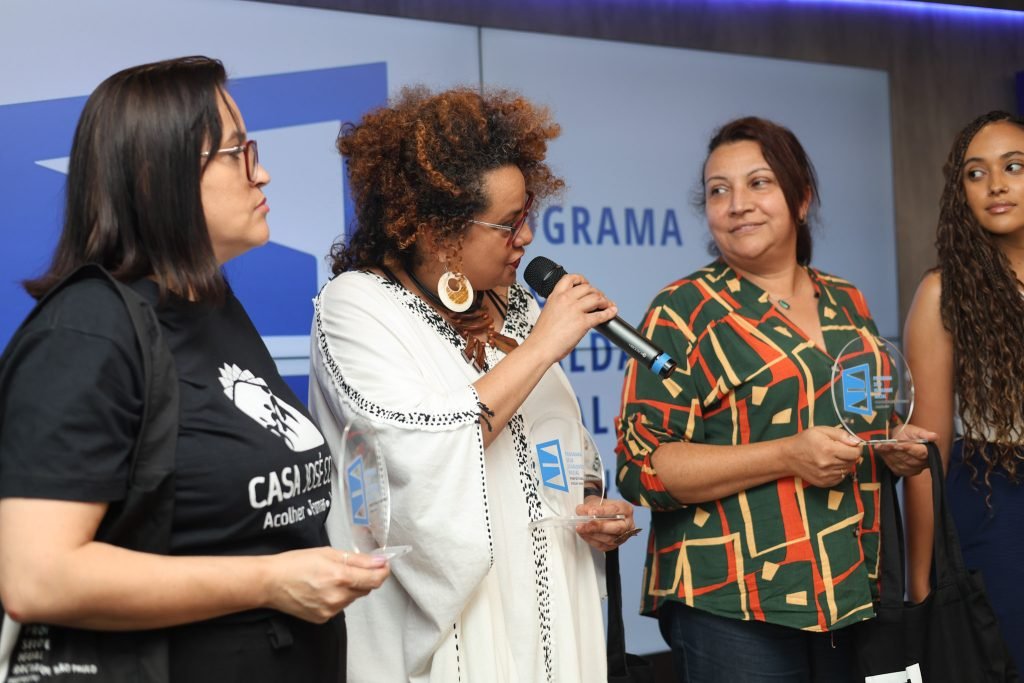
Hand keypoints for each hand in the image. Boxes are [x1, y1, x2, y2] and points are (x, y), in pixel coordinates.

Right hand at [263, 548, 389, 622]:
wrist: (270, 582)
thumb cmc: (296, 563)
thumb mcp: (328, 553)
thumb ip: (357, 559)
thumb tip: (379, 561)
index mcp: (341, 577)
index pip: (375, 579)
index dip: (383, 571)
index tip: (383, 565)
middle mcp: (338, 596)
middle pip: (365, 589)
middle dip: (363, 577)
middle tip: (349, 567)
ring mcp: (330, 610)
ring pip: (352, 597)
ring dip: (350, 587)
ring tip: (330, 577)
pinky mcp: (323, 618)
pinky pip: (340, 606)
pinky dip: (337, 597)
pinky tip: (322, 589)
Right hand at [528, 273, 617, 363]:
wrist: (539, 348)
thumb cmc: (542, 336)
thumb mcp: (548, 313)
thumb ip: (560, 307)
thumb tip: (573, 311)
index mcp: (555, 296)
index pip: (570, 278)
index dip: (581, 279)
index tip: (586, 284)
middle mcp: (565, 299)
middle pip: (587, 288)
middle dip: (596, 292)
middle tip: (600, 299)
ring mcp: (574, 310)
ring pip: (596, 298)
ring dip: (605, 301)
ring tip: (608, 305)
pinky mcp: (582, 322)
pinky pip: (601, 315)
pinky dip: (609, 312)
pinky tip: (612, 312)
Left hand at [574, 497, 637, 551]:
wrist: (599, 514)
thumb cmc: (600, 507)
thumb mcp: (595, 501)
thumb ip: (589, 506)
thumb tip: (582, 511)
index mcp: (626, 509)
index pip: (616, 510)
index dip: (603, 512)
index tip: (590, 512)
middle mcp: (627, 524)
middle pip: (616, 528)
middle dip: (598, 527)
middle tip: (584, 524)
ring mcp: (622, 537)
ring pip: (609, 539)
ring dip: (592, 534)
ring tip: (581, 529)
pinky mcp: (614, 546)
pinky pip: (603, 546)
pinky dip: (591, 540)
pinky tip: (584, 534)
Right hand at [785, 426, 863, 487]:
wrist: (788, 457)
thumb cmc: (804, 441)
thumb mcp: (821, 430)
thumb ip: (841, 434)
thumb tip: (856, 441)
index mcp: (828, 449)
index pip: (855, 453)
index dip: (856, 448)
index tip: (852, 445)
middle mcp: (828, 465)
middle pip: (853, 462)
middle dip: (850, 454)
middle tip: (840, 449)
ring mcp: (826, 476)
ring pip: (848, 470)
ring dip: (844, 463)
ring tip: (833, 457)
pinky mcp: (825, 483)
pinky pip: (841, 477)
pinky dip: (839, 471)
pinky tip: (829, 465)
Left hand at [872, 424, 936, 477]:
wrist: (898, 438)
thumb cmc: (908, 433)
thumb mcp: (914, 430)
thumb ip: (923, 434)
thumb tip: (934, 436)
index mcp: (929, 452)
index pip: (920, 453)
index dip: (908, 448)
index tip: (897, 444)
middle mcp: (922, 463)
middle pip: (908, 459)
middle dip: (895, 451)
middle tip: (884, 443)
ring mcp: (913, 470)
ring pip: (900, 463)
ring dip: (888, 454)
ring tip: (880, 446)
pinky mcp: (903, 472)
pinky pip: (894, 467)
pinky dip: (886, 459)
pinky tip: (881, 451)